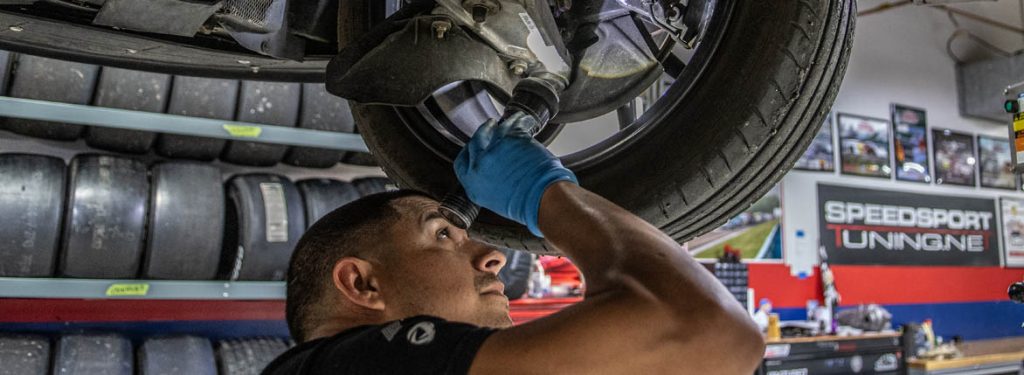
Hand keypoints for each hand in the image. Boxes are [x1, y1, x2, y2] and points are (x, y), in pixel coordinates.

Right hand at [454, 112, 576, 236]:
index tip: (473, 146)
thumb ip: (489, 184)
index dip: (468, 151)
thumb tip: (493, 172)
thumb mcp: (496, 200)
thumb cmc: (525, 205)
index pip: (462, 162)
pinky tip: (522, 119)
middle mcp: (479, 166)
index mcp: (473, 184)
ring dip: (501, 124)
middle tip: (488, 127)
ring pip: (494, 130)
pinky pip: (512, 125)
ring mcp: (493, 151)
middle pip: (475, 142)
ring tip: (507, 120)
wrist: (542, 199)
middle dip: (482, 133)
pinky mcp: (510, 139)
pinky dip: (518, 120)